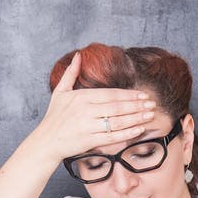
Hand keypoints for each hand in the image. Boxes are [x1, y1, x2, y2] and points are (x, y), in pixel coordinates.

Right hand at [37, 50, 156, 160]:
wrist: (46, 142)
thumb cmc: (54, 117)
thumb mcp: (60, 92)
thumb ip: (71, 73)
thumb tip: (78, 55)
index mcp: (81, 97)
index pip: (111, 94)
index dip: (129, 95)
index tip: (143, 95)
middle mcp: (86, 111)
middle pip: (117, 107)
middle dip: (137, 105)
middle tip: (152, 104)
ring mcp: (88, 126)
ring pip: (117, 121)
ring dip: (136, 118)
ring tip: (150, 115)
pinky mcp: (89, 141)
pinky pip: (112, 136)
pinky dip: (127, 133)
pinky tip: (139, 130)